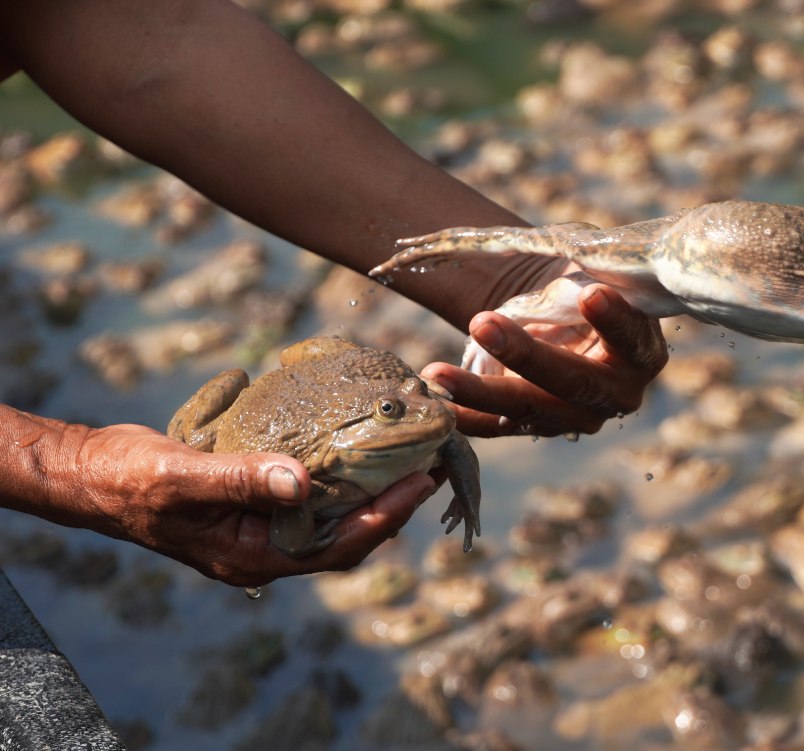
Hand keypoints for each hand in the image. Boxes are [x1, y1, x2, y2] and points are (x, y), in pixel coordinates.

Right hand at [71, 424, 434, 585]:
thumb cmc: (130, 481)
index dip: (385, 517)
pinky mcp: (257, 500)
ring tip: (408, 452)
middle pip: (347, 533)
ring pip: (333, 512)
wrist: (93, 474)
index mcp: (255, 557)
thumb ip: (242, 480)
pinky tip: (356, 443)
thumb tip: (304, 481)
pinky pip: (310, 491)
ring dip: (370, 486)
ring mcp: (263, 526)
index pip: (338, 546)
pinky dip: (338, 471)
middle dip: (391, 502)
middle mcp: (267, 547)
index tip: (422, 482)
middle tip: (432, 464)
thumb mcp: (184, 477)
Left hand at [421, 283, 667, 437]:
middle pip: (572, 382)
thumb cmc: (590, 284)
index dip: (614, 320)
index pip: (631, 338)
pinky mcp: (538, 427)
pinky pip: (499, 428)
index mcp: (642, 353)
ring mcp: (576, 418)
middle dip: (526, 355)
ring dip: (480, 392)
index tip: (592, 294)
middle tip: (482, 322)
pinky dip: (465, 416)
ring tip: (437, 372)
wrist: (572, 318)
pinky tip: (435, 403)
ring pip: (528, 410)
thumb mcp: (597, 273)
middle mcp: (616, 395)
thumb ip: (590, 268)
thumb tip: (575, 251)